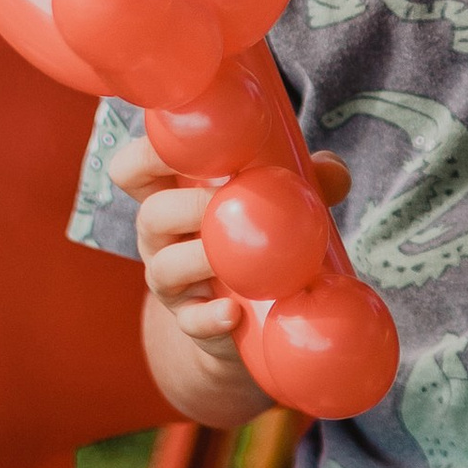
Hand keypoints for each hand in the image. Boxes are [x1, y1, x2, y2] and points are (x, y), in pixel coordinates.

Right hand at [109, 127, 350, 420]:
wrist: (252, 314)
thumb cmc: (257, 234)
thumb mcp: (275, 200)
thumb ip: (306, 178)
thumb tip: (333, 172)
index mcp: (172, 194)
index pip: (133, 169)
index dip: (148, 153)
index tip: (187, 147)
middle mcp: (160, 236)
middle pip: (149, 214)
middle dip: (187, 206)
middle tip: (227, 201)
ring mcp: (169, 280)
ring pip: (164, 267)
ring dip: (200, 259)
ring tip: (236, 257)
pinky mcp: (189, 319)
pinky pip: (190, 320)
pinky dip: (210, 316)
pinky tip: (234, 311)